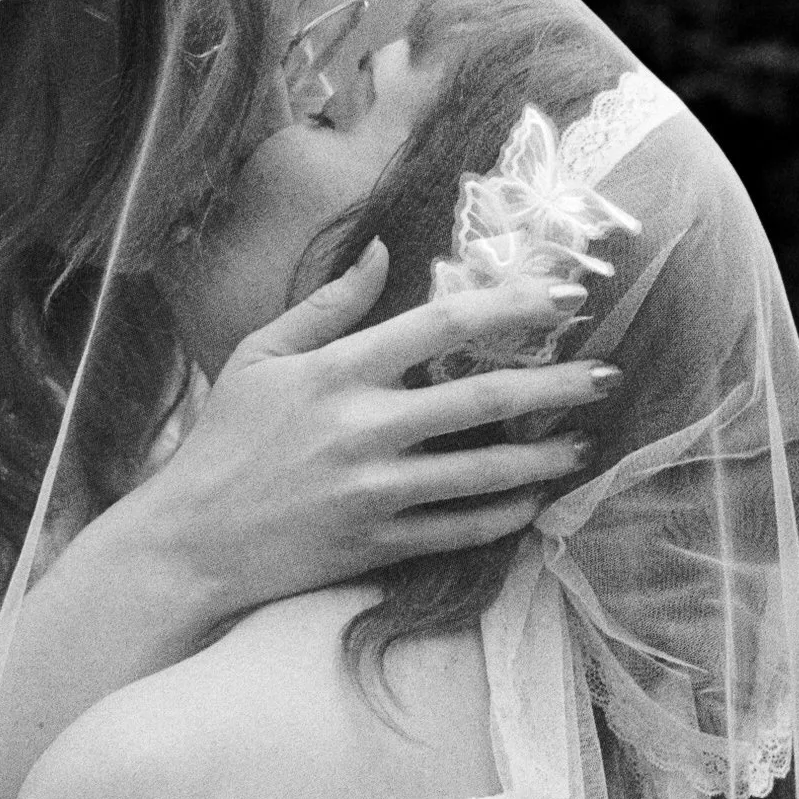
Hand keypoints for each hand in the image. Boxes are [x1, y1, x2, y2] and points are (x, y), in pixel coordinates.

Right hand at [123, 240, 617, 626]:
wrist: (190, 542)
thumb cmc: (223, 443)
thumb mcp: (260, 357)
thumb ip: (326, 306)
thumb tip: (382, 254)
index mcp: (338, 371)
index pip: (444, 323)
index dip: (513, 304)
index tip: (564, 298)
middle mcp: (363, 428)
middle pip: (483, 396)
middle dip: (557, 384)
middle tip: (608, 374)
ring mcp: (374, 491)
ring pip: (485, 471)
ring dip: (544, 457)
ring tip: (583, 445)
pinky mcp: (377, 544)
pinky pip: (459, 529)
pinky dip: (504, 516)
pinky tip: (533, 503)